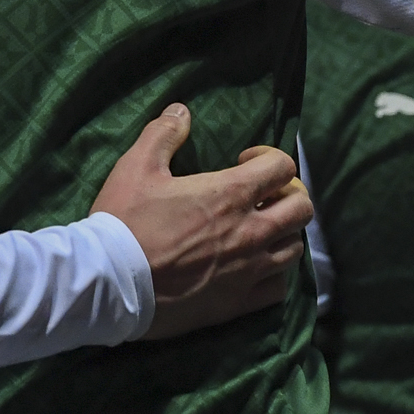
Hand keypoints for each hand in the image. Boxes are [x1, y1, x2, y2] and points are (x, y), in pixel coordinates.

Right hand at [90, 103, 314, 339]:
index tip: (244, 161)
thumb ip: (163, 134)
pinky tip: (253, 266)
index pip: (283, 166)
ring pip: (294, 248)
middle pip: (301, 208)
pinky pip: (278, 287)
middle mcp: (251, 231)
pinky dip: (273, 273)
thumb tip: (181, 111)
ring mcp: (249, 270)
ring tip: (257, 230)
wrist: (111, 284)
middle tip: (260, 194)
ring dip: (281, 233)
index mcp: (230, 194)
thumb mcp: (136, 166)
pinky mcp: (239, 303)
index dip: (268, 156)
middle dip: (287, 193)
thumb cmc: (125, 220)